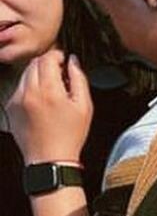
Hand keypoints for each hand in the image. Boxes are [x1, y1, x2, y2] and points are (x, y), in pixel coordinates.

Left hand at [4, 48, 92, 164]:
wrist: (50, 159)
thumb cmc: (69, 137)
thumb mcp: (84, 106)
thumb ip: (79, 79)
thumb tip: (73, 62)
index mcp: (49, 90)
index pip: (48, 58)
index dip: (58, 56)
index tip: (64, 61)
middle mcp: (29, 92)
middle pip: (35, 64)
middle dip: (48, 65)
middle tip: (60, 77)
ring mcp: (17, 100)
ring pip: (25, 75)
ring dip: (38, 76)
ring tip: (52, 93)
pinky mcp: (11, 107)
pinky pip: (19, 89)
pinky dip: (30, 90)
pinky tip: (41, 104)